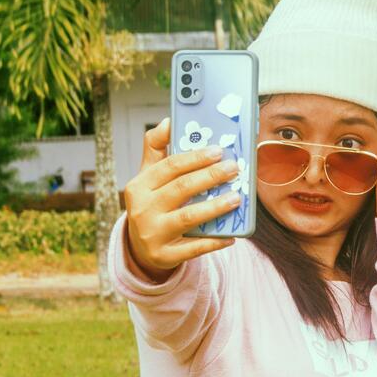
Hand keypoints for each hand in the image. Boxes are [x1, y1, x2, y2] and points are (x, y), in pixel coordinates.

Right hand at [121, 118, 240, 281]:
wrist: (140, 248)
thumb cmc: (151, 204)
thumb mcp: (147, 178)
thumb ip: (156, 149)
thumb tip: (168, 121)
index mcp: (139, 186)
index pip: (169, 167)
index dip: (195, 158)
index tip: (218, 151)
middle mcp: (142, 209)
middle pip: (181, 189)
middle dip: (210, 177)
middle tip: (234, 169)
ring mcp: (153, 234)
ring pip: (189, 217)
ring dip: (216, 207)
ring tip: (237, 198)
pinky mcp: (164, 256)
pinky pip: (194, 248)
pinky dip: (214, 241)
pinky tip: (232, 236)